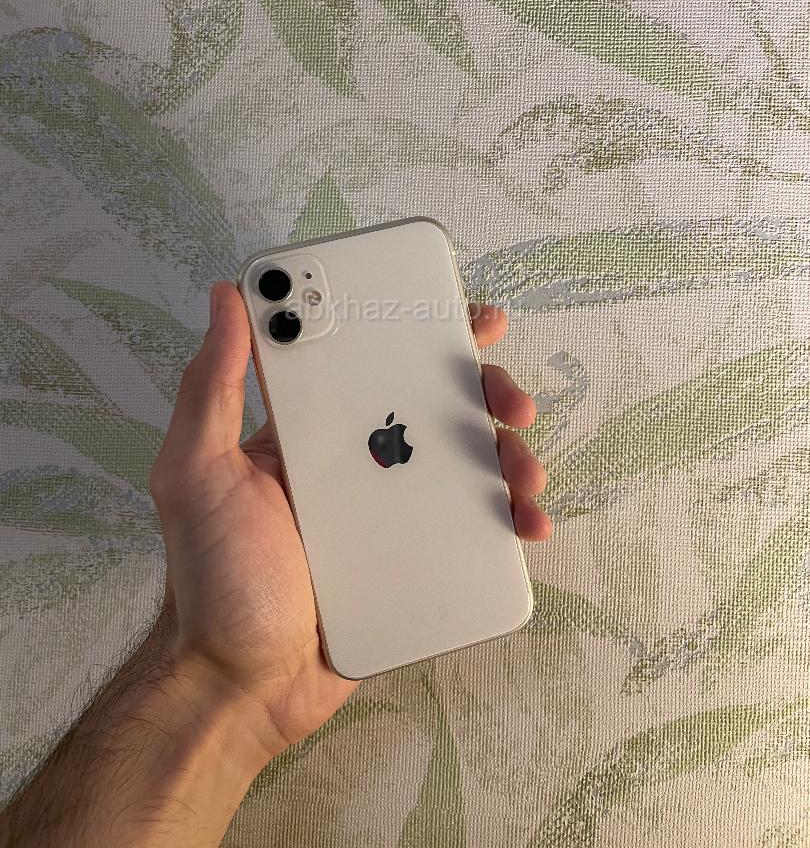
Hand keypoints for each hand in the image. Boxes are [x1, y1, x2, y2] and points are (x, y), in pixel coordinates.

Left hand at [149, 282, 550, 765]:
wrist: (242, 688)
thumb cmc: (214, 577)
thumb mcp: (197, 472)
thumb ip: (212, 387)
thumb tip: (225, 295)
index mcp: (312, 431)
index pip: (370, 362)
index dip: (421, 333)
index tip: (466, 318)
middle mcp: (356, 462)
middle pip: (436, 407)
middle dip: (486, 393)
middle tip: (513, 402)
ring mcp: (391, 513)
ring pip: (466, 465)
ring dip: (509, 455)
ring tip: (526, 472)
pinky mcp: (415, 562)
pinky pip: (473, 529)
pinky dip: (508, 518)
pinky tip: (527, 522)